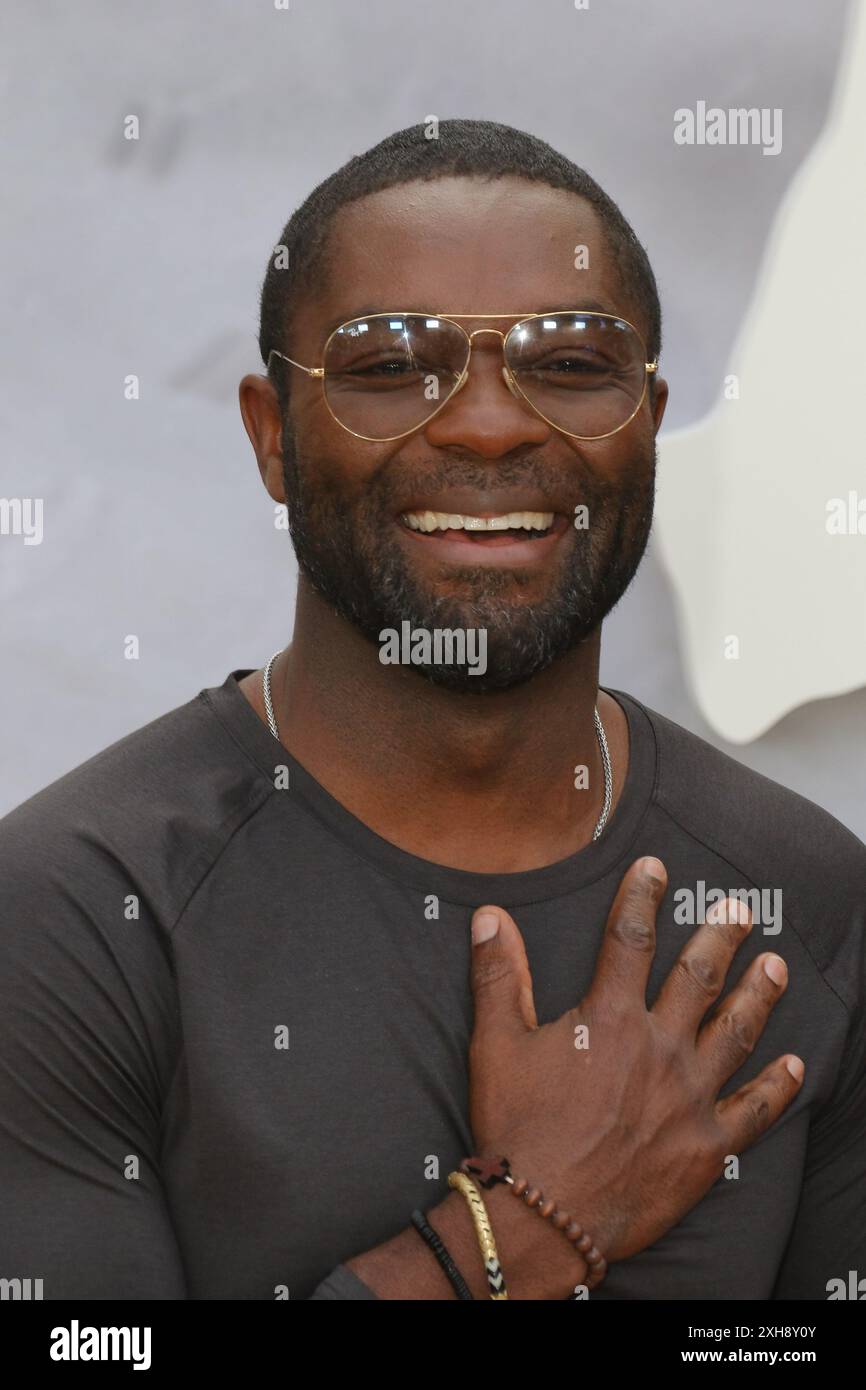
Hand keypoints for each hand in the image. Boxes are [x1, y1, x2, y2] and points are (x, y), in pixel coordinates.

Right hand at [467, 856, 802, 1290]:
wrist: (542, 1214)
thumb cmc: (516, 1127)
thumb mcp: (495, 1043)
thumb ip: (498, 974)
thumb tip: (489, 914)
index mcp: (609, 1016)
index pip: (630, 937)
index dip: (642, 895)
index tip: (655, 868)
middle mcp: (659, 1045)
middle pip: (701, 976)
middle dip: (722, 936)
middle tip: (741, 911)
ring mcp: (689, 1095)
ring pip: (737, 1031)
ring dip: (760, 993)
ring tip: (776, 965)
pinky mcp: (707, 1143)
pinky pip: (754, 1109)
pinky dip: (778, 1086)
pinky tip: (794, 1065)